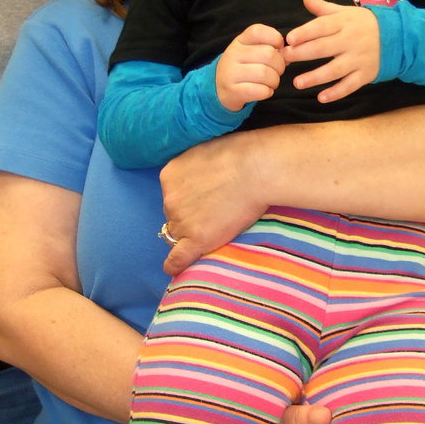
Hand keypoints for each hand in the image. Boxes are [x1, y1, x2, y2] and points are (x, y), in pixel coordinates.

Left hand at [159, 135, 266, 274]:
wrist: (256, 169)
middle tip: (213, 212)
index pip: (172, 196)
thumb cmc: (239, 155)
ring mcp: (181, 221)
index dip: (187, 201)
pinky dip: (175, 265)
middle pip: (173, 216)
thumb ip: (194, 169)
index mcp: (168, 175)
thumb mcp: (204, 152)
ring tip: (214, 229)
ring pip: (178, 234)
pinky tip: (175, 270)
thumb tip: (200, 178)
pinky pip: (178, 258)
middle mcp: (169, 199)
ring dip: (191, 234)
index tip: (201, 202)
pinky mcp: (197, 239)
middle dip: (188, 216)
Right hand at [215, 23, 284, 111]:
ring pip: (265, 74)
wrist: (220, 88)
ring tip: (271, 83)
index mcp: (240, 41)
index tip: (278, 49)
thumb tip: (288, 54)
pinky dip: (268, 92)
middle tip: (277, 71)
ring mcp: (230, 73)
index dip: (275, 38)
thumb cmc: (244, 68)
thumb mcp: (252, 52)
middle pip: (268, 54)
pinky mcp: (232, 91)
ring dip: (275, 81)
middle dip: (280, 66)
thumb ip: (270, 48)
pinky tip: (265, 91)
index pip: (258, 31)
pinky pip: (260, 91)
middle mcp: (233, 54)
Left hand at [283, 0, 379, 101]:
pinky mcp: (366, 75)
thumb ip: (323, 8)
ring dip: (315, 77)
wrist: (397, 37)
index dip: (305, 32)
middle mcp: (351, 40)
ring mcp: (359, 59)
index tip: (289, 39)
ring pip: (335, 70)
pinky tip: (321, 98)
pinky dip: (336, 93)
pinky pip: (350, 85)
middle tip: (285, 59)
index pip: (322, 26)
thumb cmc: (364, 24)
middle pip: (324, 48)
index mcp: (345, 23)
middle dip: (302, 54)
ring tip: (297, 83)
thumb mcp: (345, 13)